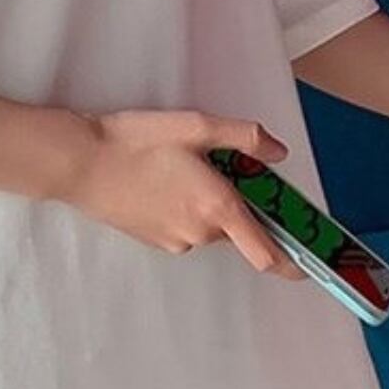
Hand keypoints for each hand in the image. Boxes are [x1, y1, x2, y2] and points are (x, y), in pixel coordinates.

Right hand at [62, 108, 306, 279]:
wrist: (80, 163)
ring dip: (205, 204)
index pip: (267, 254)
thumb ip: (244, 137)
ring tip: (176, 168)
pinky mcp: (153, 240)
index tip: (309, 262)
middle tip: (215, 165)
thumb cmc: (135, 141)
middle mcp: (200, 232)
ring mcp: (175, 240)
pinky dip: (181, 208)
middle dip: (235, 204)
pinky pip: (184, 227)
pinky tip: (159, 181)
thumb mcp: (195, 125)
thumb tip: (277, 151)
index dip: (293, 262)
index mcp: (218, 207)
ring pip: (208, 226)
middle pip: (237, 230)